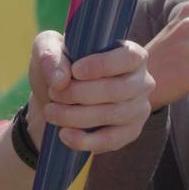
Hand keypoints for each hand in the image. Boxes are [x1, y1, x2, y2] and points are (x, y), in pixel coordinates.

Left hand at [26, 31, 153, 153]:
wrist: (53, 98)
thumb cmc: (56, 66)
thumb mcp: (46, 49)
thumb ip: (50, 55)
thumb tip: (60, 80)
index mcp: (129, 52)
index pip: (129, 57)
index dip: (103, 65)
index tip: (75, 71)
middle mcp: (141, 80)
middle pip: (117, 90)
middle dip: (79, 93)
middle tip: (54, 94)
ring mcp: (138, 108)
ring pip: (112, 115)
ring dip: (76, 116)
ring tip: (51, 112)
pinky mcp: (130, 132)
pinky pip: (112, 140)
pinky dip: (86, 140)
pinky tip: (65, 135)